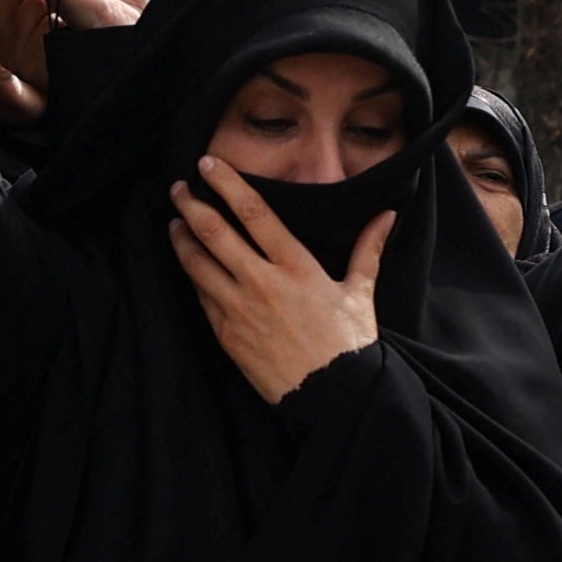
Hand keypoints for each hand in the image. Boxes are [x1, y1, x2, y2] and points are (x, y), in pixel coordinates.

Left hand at [168, 156, 388, 403]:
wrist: (331, 397)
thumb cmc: (349, 344)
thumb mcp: (360, 293)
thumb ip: (368, 250)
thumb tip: (387, 215)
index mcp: (295, 266)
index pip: (252, 211)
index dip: (226, 183)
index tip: (208, 164)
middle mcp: (261, 281)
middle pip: (213, 231)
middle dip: (190, 203)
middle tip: (178, 187)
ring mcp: (238, 307)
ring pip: (196, 262)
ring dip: (181, 237)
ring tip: (174, 221)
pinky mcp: (224, 332)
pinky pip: (199, 294)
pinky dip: (190, 273)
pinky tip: (187, 262)